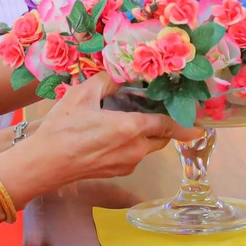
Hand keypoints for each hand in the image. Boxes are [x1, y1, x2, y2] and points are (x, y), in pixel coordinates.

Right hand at [24, 76, 182, 184]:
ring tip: (130, 119)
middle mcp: (135, 150)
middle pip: (162, 138)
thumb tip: (121, 73)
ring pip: (148, 149)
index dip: (186, 124)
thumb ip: (107, 80)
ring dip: (147, 136)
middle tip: (156, 110)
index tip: (201, 124)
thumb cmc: (62, 128)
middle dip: (164, 126)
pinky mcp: (116, 173)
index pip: (168, 125)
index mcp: (131, 129)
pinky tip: (114, 134)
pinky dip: (133, 146)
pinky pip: (134, 157)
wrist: (43, 164)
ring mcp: (126, 164)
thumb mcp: (83, 94)